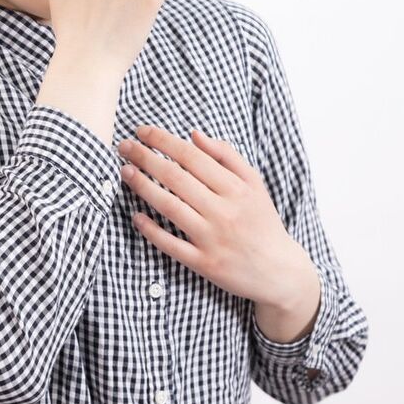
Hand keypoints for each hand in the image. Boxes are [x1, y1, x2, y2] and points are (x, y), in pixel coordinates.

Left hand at [116, 126, 315, 308]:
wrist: (279, 271)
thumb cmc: (263, 222)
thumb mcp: (254, 184)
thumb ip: (227, 156)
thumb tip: (194, 135)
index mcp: (236, 188)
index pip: (192, 156)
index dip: (163, 141)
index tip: (142, 131)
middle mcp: (224, 211)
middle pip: (176, 178)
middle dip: (146, 158)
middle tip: (123, 147)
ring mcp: (212, 239)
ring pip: (170, 207)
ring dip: (143, 187)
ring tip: (125, 172)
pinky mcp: (204, 263)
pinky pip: (171, 245)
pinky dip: (151, 230)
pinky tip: (135, 216)